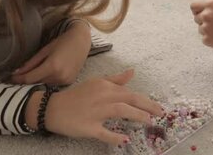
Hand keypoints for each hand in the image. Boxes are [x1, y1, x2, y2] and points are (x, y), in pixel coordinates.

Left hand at [11, 21, 90, 84]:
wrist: (81, 42)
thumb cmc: (62, 42)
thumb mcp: (44, 50)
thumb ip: (31, 63)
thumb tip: (17, 72)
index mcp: (52, 67)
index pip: (30, 78)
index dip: (18, 79)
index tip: (10, 78)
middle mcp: (59, 76)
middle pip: (37, 83)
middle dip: (27, 79)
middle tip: (19, 75)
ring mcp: (65, 81)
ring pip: (45, 84)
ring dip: (38, 80)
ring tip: (34, 72)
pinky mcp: (69, 82)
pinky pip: (53, 84)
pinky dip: (47, 80)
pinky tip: (47, 73)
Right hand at [45, 69, 163, 144]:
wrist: (53, 108)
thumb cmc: (76, 96)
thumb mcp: (96, 83)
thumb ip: (115, 79)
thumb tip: (132, 72)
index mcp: (105, 86)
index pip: (130, 93)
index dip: (146, 100)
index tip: (158, 108)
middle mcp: (102, 97)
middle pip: (129, 99)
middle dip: (148, 106)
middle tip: (160, 114)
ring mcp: (95, 112)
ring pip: (120, 111)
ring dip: (136, 116)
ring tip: (148, 121)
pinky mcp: (88, 127)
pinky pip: (104, 132)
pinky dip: (115, 137)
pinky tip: (125, 139)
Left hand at [190, 0, 212, 50]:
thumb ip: (211, 10)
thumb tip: (198, 15)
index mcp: (211, 4)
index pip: (193, 6)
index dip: (198, 10)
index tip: (202, 14)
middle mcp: (206, 14)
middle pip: (196, 18)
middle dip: (204, 21)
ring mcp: (205, 28)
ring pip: (201, 29)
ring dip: (208, 31)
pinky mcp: (207, 40)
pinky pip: (204, 39)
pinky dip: (212, 39)